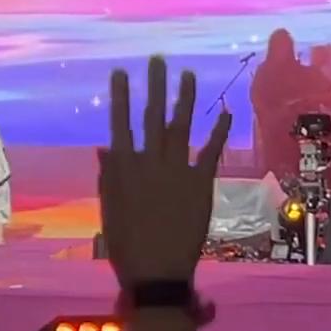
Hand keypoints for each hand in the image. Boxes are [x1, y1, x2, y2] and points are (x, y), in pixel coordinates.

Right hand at [99, 56, 232, 285]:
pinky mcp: (200, 184)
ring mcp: (177, 171)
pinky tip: (225, 112)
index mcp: (124, 168)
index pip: (121, 124)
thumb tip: (106, 148)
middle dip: (155, 87)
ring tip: (187, 75)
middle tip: (158, 60)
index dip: (121, 97)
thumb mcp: (110, 208)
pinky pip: (210, 152)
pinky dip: (218, 132)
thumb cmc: (127, 243)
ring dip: (184, 100)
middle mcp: (150, 162)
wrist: (157, 270)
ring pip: (181, 127)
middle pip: (153, 117)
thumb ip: (109, 176)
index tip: (120, 73)